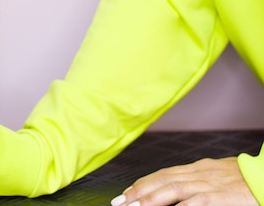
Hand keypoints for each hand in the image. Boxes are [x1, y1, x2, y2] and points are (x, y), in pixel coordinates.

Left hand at [110, 157, 258, 205]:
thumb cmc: (249, 181)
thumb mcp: (220, 177)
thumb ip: (199, 182)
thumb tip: (180, 192)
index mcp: (200, 168)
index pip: (164, 174)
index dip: (144, 183)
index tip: (128, 192)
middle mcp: (201, 172)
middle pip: (163, 179)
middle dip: (139, 191)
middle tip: (121, 201)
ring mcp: (210, 183)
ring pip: (173, 188)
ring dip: (150, 198)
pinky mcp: (220, 196)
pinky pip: (195, 202)